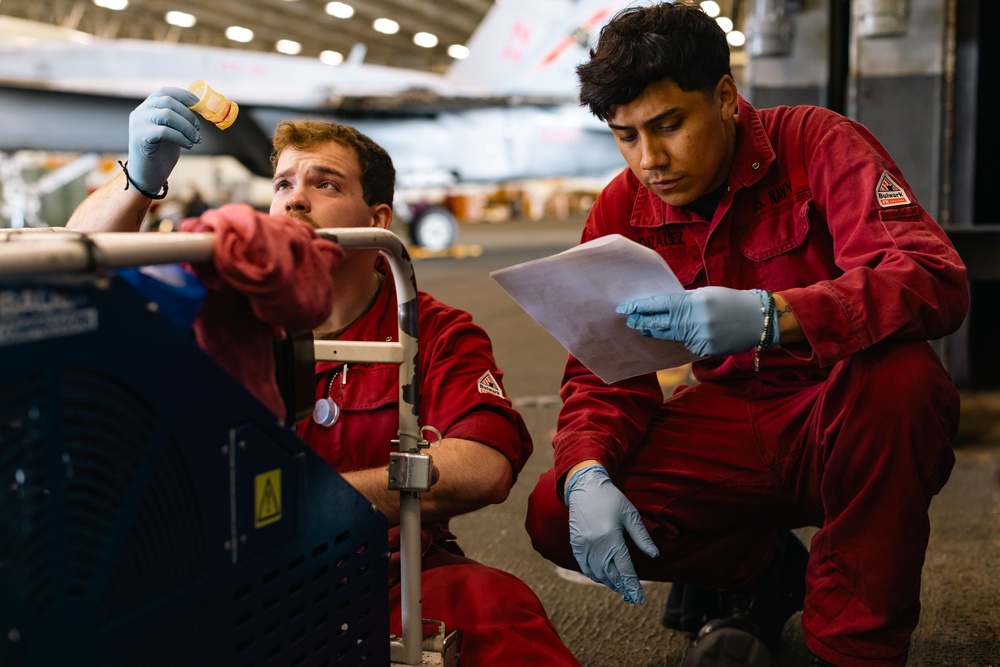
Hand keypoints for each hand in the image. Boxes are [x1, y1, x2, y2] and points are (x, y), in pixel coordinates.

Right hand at [127, 87, 202, 194]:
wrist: (148, 177)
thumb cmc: (162, 154)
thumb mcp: (174, 132)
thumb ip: (179, 119)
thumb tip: (200, 108)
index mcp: (148, 107)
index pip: (165, 92)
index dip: (184, 96)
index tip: (200, 104)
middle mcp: (140, 112)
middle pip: (168, 101)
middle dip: (188, 115)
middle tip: (198, 130)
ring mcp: (138, 123)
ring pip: (167, 115)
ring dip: (187, 128)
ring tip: (195, 140)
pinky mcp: (139, 137)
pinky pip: (165, 131)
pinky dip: (181, 138)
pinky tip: (188, 145)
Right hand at [564, 464, 658, 603]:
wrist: (584, 487)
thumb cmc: (610, 499)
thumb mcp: (630, 514)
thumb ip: (641, 536)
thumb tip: (654, 555)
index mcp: (610, 538)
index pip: (624, 569)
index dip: (632, 585)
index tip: (639, 598)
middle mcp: (595, 546)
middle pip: (610, 575)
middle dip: (622, 588)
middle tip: (632, 596)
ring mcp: (583, 546)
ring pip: (597, 574)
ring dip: (609, 583)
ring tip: (620, 587)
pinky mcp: (576, 545)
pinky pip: (584, 567)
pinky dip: (594, 575)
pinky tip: (603, 577)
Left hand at [617, 287, 777, 356]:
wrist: (757, 320)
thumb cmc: (730, 301)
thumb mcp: (706, 293)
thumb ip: (684, 300)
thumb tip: (661, 305)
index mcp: (694, 301)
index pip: (660, 304)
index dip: (640, 306)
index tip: (625, 308)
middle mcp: (695, 320)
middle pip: (660, 322)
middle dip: (643, 321)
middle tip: (630, 320)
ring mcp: (700, 337)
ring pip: (670, 335)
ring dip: (656, 331)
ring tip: (645, 328)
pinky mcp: (705, 349)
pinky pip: (686, 344)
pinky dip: (680, 339)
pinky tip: (677, 334)